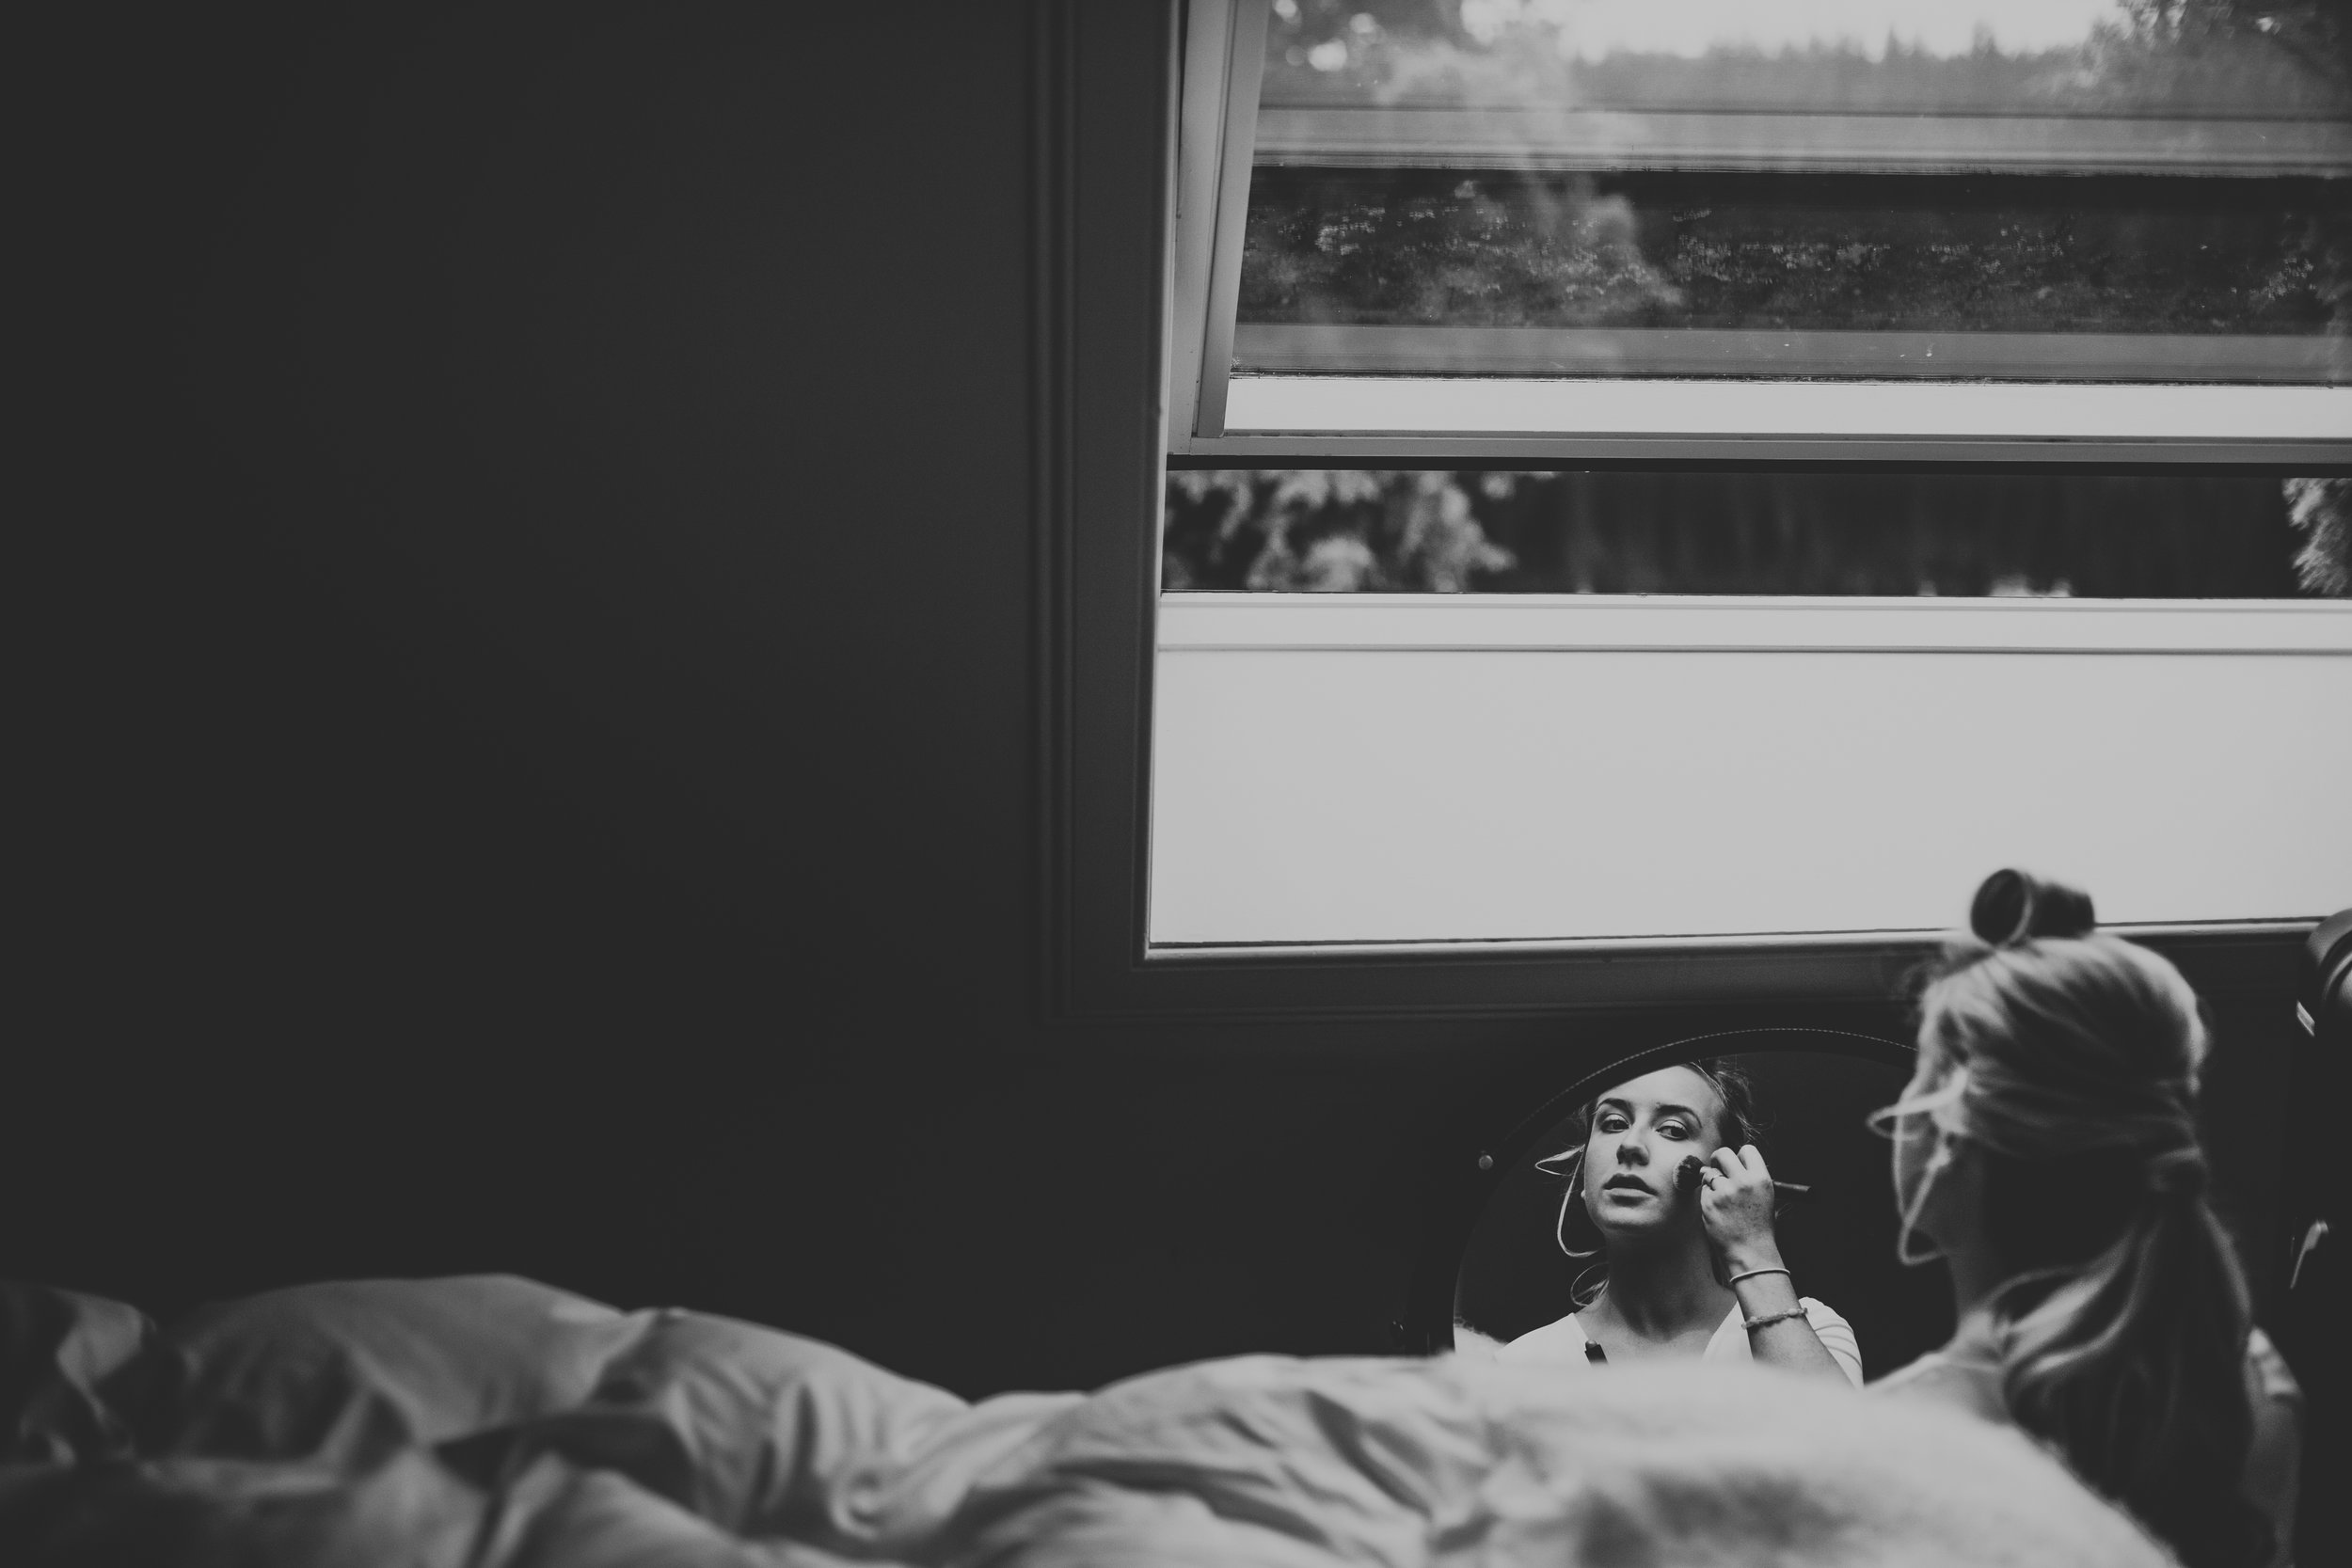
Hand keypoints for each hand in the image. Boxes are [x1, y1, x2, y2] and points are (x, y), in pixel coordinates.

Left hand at [1696, 1144, 1782, 1273]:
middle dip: (1718, 1159)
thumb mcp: (1765, 1198)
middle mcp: (1743, 1182)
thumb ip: (1749, 1178)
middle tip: (1718, 1169)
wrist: (1750, 1253)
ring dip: (1712, 1182)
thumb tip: (1728, 1165)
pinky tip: (1718, 1211)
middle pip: (1723, 1153)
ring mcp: (1724, 1192)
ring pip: (1709, 1173)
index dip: (1739, 1156)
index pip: (1747, 1150)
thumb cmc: (1758, 1228)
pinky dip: (1707, 1198)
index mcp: (1761, 1180)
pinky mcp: (1708, 1203)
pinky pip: (1703, 1191)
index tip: (1735, 1164)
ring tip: (1723, 1200)